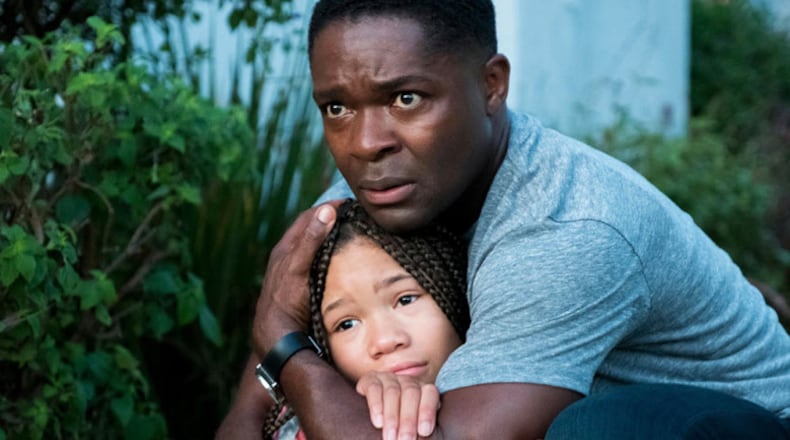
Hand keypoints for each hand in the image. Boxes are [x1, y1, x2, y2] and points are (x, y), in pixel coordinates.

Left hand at [252, 200, 341, 354]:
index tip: (348, 202)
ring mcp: (294, 270)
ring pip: (314, 245)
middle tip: (353, 213)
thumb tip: (327, 211)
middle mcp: (288, 256)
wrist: (278, 335)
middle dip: (330, 218)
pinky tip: (340, 258)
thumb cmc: (286, 301)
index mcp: (286, 248)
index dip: (327, 207)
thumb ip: (311, 240)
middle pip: (312, 229)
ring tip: (351, 231)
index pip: (308, 217)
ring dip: (330, 235)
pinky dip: (329, 253)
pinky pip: (316, 260)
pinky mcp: (300, 283)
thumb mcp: (299, 268)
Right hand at [356, 371, 440, 439]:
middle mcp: (407, 381)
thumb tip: (424, 436)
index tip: (424, 431)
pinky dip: (376, 405)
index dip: (427, 410)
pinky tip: (378, 422)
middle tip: (405, 439)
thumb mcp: (414, 426)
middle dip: (408, 418)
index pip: (429, 393)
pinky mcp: (369, 380)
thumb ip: (420, 427)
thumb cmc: (401, 429)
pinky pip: (374, 388)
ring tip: (390, 437)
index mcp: (423, 390)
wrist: (372, 420)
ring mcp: (388, 378)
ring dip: (392, 416)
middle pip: (411, 392)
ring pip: (392, 391)